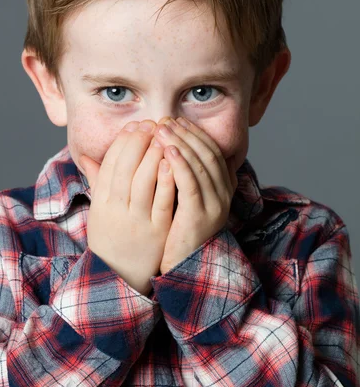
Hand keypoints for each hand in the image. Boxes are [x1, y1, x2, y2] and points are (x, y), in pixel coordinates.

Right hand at [79, 120, 175, 295]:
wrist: (120, 277)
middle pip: (125, 168)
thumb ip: (97, 183)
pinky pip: (162, 202)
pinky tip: (172, 162)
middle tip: (150, 124)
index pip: (109, 165)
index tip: (134, 126)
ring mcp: (136, 221)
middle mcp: (115, 210)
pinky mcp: (156, 232)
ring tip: (163, 137)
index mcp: (100, 202)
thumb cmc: (111, 238)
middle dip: (138, 142)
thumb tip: (87, 157)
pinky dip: (166, 180)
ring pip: (143, 181)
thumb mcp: (98, 211)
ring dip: (153, 155)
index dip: (122, 142)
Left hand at [153, 117, 237, 274]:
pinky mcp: (200, 216)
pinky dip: (180, 165)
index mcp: (222, 188)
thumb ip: (182, 175)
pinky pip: (191, 185)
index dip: (194, 134)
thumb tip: (167, 147)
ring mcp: (215, 205)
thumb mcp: (183, 198)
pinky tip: (167, 151)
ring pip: (200, 166)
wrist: (181, 266)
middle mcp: (223, 195)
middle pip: (207, 154)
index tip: (176, 121)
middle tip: (166, 120)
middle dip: (186, 134)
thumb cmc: (177, 229)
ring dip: (181, 144)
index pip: (211, 152)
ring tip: (163, 129)